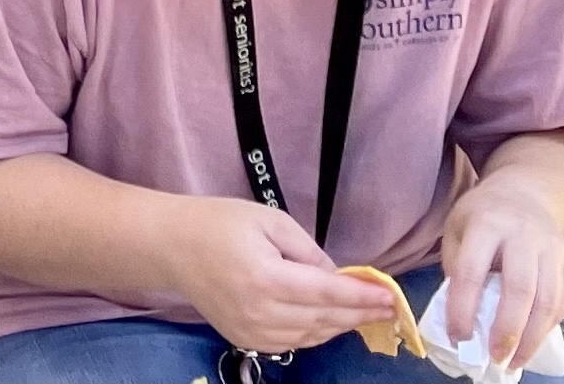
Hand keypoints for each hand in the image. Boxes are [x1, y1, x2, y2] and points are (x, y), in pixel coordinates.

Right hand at [168, 199, 402, 356]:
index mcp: (267, 278)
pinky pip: (291, 344)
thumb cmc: (221, 222)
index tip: (390, 297)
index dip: (362, 298)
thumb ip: (306, 250)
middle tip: (387, 307)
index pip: (327, 294)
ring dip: (339, 326)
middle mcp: (261, 313)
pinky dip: (315, 334)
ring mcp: (252, 333)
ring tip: (364, 314)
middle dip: (358, 314)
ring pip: (310, 337)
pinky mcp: (245, 340)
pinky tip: (329, 322)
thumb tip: (336, 277)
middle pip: (323, 321)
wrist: (173, 246)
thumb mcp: (268, 220)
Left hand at [441, 175, 563, 376]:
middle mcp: (522, 234)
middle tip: (493, 356)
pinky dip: (547, 329)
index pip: (472, 271)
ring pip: (547, 300)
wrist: (525, 194)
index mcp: (486, 223)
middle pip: (520, 288)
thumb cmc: (483, 218)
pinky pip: (562, 303)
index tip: (458, 337)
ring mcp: (550, 248)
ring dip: (531, 339)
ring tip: (513, 361)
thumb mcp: (458, 228)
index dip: (463, 308)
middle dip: (506, 329)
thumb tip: (461, 320)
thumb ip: (456, 268)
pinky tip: (531, 344)